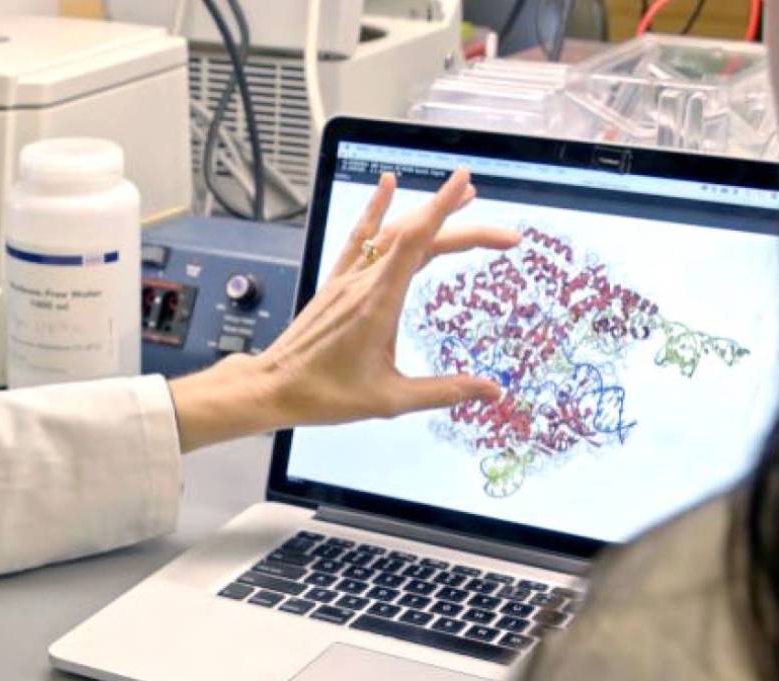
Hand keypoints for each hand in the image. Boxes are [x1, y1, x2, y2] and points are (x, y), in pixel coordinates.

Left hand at [169, 169, 516, 451]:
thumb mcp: (390, 400)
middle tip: (505, 237)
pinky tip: (387, 184)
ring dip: (427, 212)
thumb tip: (493, 390)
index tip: (467, 184)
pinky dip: (375, 209)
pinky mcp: (334, 284)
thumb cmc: (325, 395)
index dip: (444, 210)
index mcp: (378, 303)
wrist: (273, 388)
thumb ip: (443, 391)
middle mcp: (362, 283)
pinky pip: (358, 238)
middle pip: (415, 237)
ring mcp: (346, 280)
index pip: (416, 242)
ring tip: (463, 197)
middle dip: (462, 228)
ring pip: (389, 233)